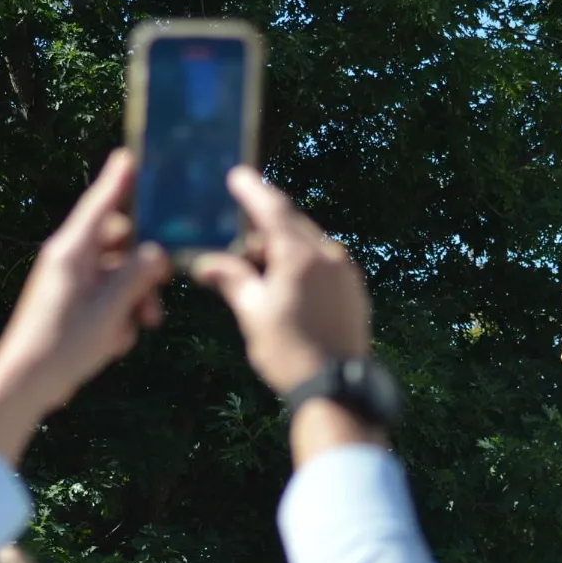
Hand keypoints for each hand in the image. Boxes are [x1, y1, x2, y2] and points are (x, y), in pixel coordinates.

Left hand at [0, 149, 169, 412]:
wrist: (29, 382)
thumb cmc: (63, 343)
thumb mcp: (111, 309)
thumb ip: (138, 276)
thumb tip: (157, 252)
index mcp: (73, 251)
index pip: (101, 204)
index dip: (118, 179)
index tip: (131, 155)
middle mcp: (72, 259)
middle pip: (122, 240)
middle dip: (145, 263)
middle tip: (162, 283)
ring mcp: (74, 281)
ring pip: (122, 271)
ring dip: (138, 295)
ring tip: (144, 322)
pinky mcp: (77, 302)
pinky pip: (112, 294)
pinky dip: (122, 313)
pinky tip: (119, 338)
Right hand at [190, 167, 370, 393]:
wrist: (336, 387)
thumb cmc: (290, 352)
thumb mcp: (253, 313)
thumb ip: (232, 279)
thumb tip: (207, 262)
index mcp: (302, 256)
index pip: (273, 210)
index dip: (253, 191)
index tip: (238, 175)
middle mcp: (330, 257)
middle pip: (292, 226)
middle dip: (263, 226)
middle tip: (236, 234)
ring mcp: (346, 273)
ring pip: (310, 245)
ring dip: (282, 248)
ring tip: (256, 267)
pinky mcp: (354, 291)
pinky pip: (324, 264)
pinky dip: (302, 263)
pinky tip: (285, 282)